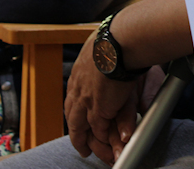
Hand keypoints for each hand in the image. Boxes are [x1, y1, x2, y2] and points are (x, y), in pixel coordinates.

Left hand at [64, 34, 149, 162]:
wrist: (120, 40)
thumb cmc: (120, 39)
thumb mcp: (111, 51)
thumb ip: (111, 63)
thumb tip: (121, 72)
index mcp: (79, 71)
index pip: (73, 96)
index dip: (76, 110)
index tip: (80, 119)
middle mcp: (78, 87)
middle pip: (72, 116)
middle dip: (77, 133)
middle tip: (82, 145)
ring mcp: (86, 99)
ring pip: (81, 128)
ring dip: (87, 143)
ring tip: (90, 154)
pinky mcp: (99, 109)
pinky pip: (98, 131)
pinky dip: (103, 142)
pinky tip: (109, 148)